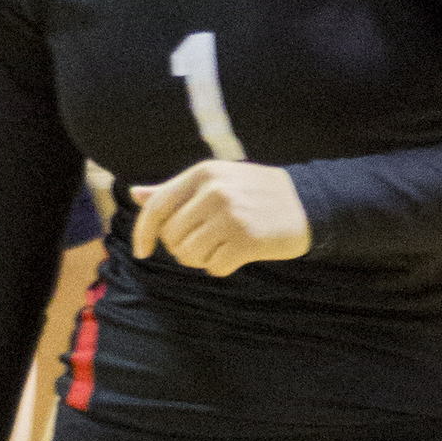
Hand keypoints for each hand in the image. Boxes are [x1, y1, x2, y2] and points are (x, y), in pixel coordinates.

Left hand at [131, 161, 311, 276]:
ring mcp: (231, 216)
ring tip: (220, 248)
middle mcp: (214, 191)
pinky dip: (221, 267)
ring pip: (189, 255)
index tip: (141, 252)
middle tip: (205, 243)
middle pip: (171, 237)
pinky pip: (214, 267)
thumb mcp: (214, 181)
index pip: (157, 207)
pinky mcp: (247, 240)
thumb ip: (174, 189)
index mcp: (203, 173)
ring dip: (201, 260)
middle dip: (181, 248)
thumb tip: (135, 194)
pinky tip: (237, 254)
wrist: (306, 203)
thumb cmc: (253, 193)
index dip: (143, 233)